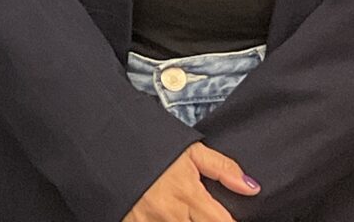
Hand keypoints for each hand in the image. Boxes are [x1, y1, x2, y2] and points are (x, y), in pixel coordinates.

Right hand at [123, 143, 259, 221]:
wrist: (101, 140)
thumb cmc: (146, 142)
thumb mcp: (187, 149)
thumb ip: (221, 168)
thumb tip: (252, 188)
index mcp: (188, 194)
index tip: (227, 219)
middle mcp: (171, 214)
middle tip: (200, 213)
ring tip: (182, 213)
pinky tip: (165, 216)